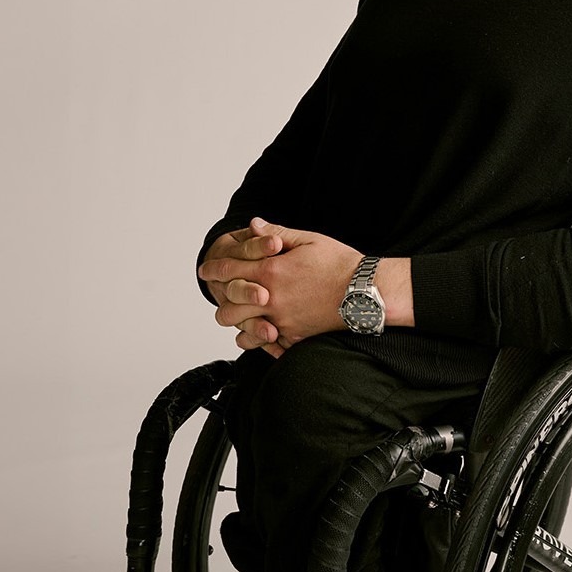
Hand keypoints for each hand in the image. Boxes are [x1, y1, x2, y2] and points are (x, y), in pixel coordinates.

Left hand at [199, 217, 361, 357]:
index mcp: (272, 271)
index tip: (206, 270)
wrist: (366, 292)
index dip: (214, 269)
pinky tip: (260, 333)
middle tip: (221, 295)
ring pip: (243, 329)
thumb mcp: (308, 240)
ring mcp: (282, 321)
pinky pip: (267, 345)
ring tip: (239, 316)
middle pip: (229, 305)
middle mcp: (272, 299)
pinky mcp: (295, 338)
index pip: (230, 270)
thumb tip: (253, 226)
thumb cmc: (341, 263)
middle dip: (222, 299)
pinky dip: (260, 340)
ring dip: (237, 322)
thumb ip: (276, 234)